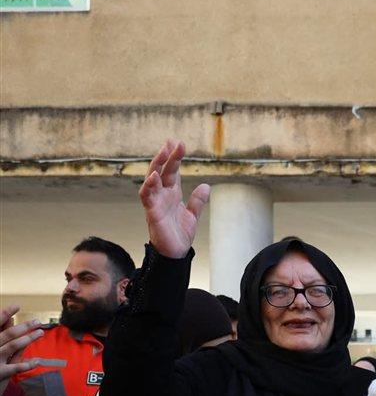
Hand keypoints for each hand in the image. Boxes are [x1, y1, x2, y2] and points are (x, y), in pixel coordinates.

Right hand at [0, 306, 47, 390]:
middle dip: (24, 327)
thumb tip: (10, 318)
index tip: (17, 306)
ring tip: (40, 333)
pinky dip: (27, 364)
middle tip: (38, 321)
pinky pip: (16, 368)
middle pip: (8, 334)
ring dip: (28, 339)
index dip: (5, 314)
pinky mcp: (0, 373)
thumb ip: (0, 331)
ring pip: (12, 347)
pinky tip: (38, 360)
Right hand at [140, 139, 209, 258]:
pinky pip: (147, 196)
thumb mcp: (192, 215)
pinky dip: (149, 186)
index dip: (175, 158)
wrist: (175, 253)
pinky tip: (154, 176)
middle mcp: (162, 195)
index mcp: (172, 193)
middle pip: (163, 171)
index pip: (173, 171)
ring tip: (164, 152)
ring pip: (152, 179)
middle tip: (174, 142)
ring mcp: (156, 202)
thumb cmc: (180, 234)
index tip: (177, 142)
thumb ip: (198, 201)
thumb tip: (206, 186)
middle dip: (167, 156)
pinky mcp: (152, 213)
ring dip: (157, 165)